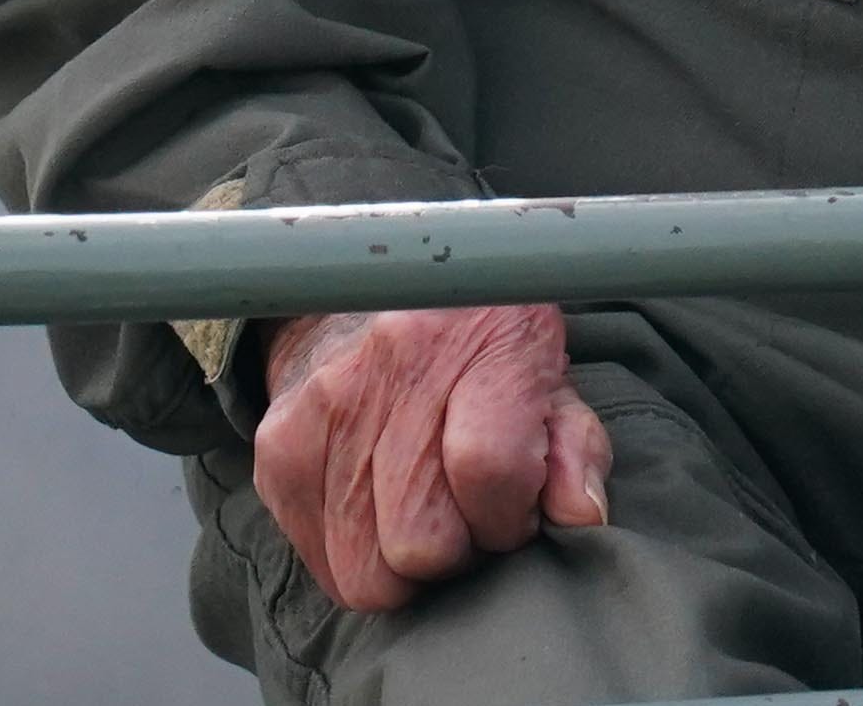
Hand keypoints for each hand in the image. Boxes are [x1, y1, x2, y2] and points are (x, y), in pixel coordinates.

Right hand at [252, 301, 612, 613]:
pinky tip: (383, 510)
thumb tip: (582, 514)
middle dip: (459, 548)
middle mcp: (394, 361)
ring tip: (428, 511)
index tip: (518, 507)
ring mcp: (326, 402)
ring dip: (406, 564)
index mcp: (479, 335)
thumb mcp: (550, 377)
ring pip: (366, 570)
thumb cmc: (482, 348)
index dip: (511, 516)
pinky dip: (359, 556)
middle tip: (469, 511)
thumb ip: (576, 447)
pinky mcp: (280, 442)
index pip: (488, 468)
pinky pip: (323, 563)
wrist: (382, 293)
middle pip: (421, 540)